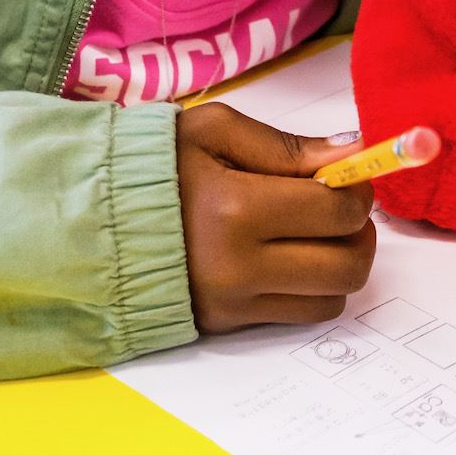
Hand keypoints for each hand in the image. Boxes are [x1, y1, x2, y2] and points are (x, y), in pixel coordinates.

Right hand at [177, 103, 375, 332]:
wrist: (97, 215)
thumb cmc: (160, 164)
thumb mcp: (217, 130)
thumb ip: (287, 145)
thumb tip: (353, 153)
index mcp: (237, 209)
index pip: (337, 212)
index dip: (356, 190)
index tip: (346, 176)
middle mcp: (239, 266)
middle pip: (346, 265)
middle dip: (358, 231)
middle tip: (339, 206)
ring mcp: (234, 302)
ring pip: (332, 299)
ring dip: (340, 263)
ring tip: (316, 232)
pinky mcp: (228, 324)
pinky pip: (301, 315)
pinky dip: (312, 287)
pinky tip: (291, 256)